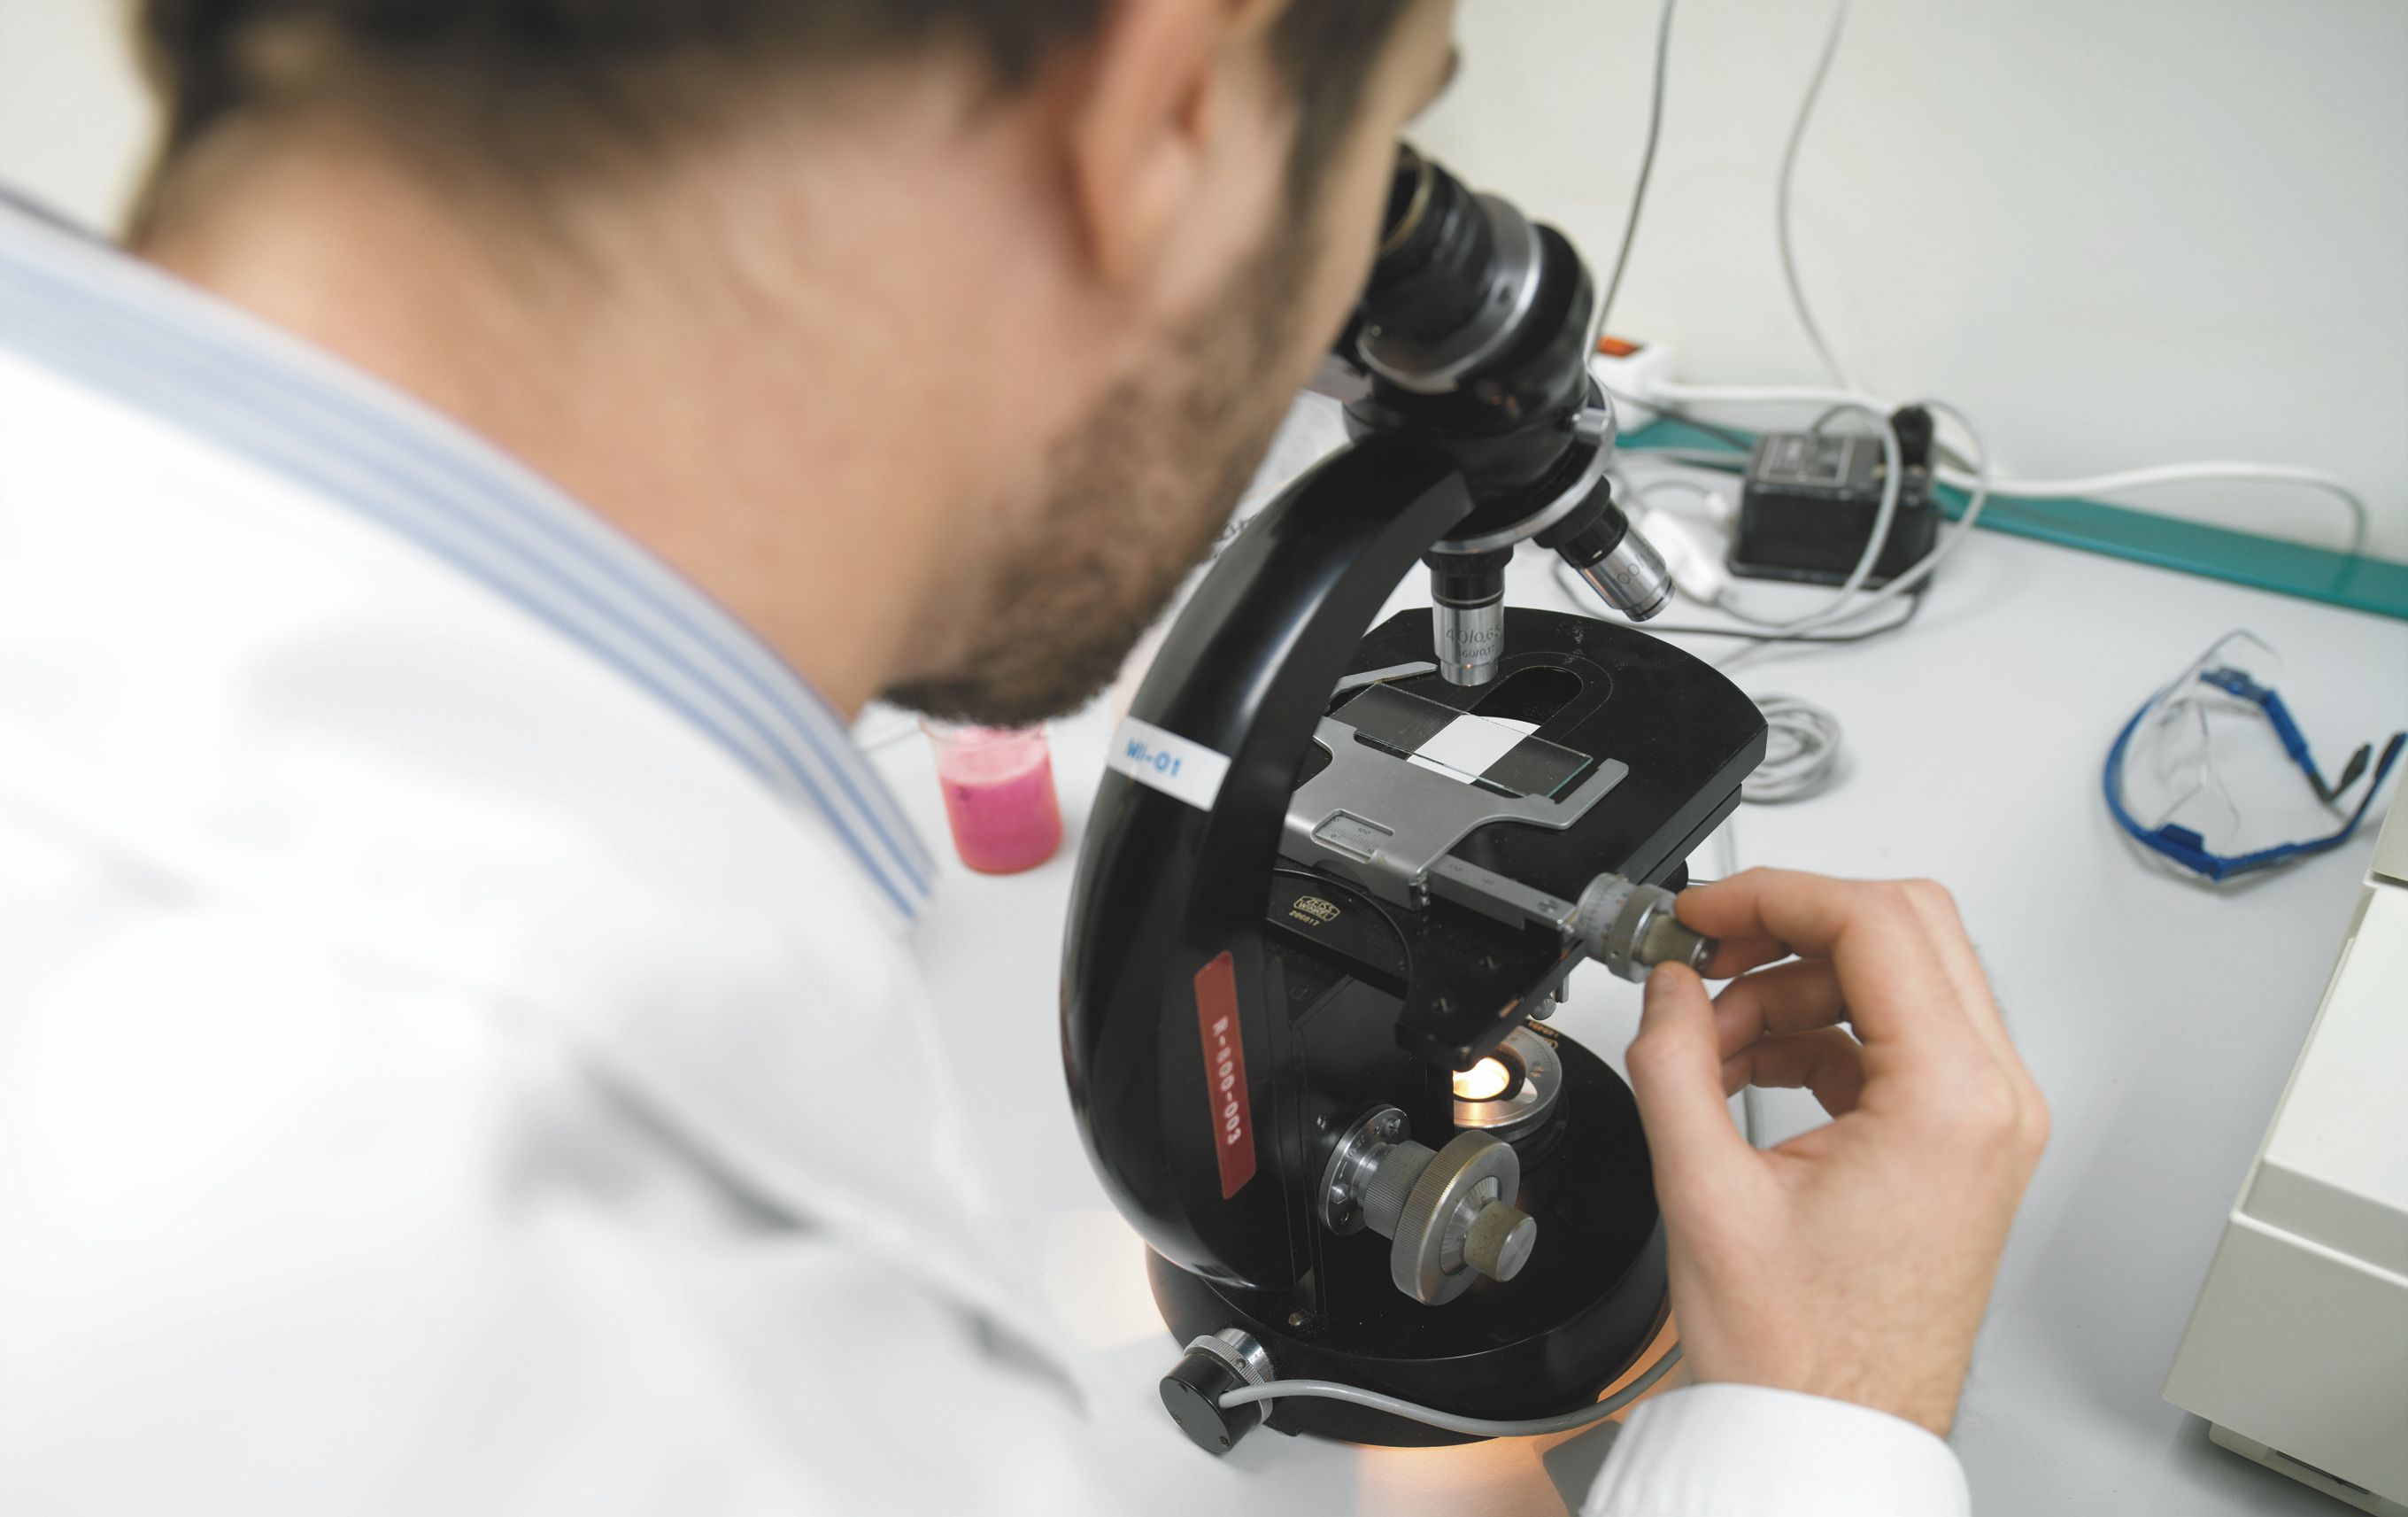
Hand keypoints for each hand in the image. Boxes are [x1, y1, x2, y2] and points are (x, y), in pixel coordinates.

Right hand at [1624, 869, 2048, 1436]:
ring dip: (1798, 982)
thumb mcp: (1705, 1191)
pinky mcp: (1963, 1141)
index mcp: (1950, 1103)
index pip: (1876, 924)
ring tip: (1711, 1033)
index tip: (1705, 910)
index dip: (1775, 895)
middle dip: (1791, 924)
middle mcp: (1992, 1103)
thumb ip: (1674, 1062)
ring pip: (1902, 977)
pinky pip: (1897, 1037)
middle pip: (1905, 929)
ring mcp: (1988, 1122)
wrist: (1833, 1432)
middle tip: (1709, 945)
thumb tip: (1670, 988)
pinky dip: (1820, 1030)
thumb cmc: (1802, 1354)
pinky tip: (1746, 1066)